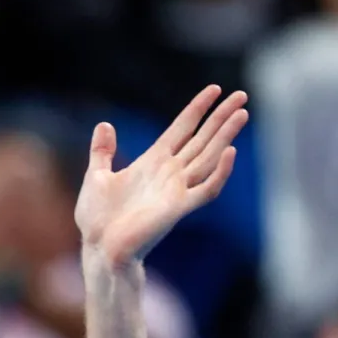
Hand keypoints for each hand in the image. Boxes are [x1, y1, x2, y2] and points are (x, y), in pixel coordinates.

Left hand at [74, 85, 248, 267]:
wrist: (98, 247)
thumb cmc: (98, 218)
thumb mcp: (96, 176)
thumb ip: (102, 151)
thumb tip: (104, 125)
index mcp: (152, 162)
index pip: (181, 129)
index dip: (197, 109)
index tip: (214, 89)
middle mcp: (169, 173)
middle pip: (201, 139)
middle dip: (221, 117)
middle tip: (242, 95)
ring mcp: (176, 190)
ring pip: (208, 158)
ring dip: (225, 136)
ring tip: (241, 114)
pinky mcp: (177, 208)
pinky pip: (206, 189)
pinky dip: (220, 173)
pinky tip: (230, 153)